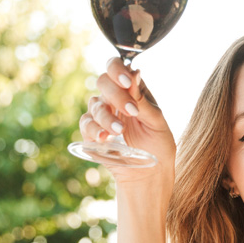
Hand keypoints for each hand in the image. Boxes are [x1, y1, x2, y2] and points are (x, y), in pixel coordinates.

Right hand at [79, 58, 176, 181]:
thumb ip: (142, 100)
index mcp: (132, 90)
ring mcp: (102, 115)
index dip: (117, 69)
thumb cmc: (158, 145)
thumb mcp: (156, 122)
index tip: (126, 81)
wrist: (150, 175)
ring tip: (120, 131)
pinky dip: (93, 129)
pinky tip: (104, 138)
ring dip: (107, 116)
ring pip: (94, 104)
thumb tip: (135, 72)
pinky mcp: (92, 133)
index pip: (117, 67)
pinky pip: (86, 124)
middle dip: (115, 95)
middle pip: (102, 82)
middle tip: (130, 112)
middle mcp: (114, 99)